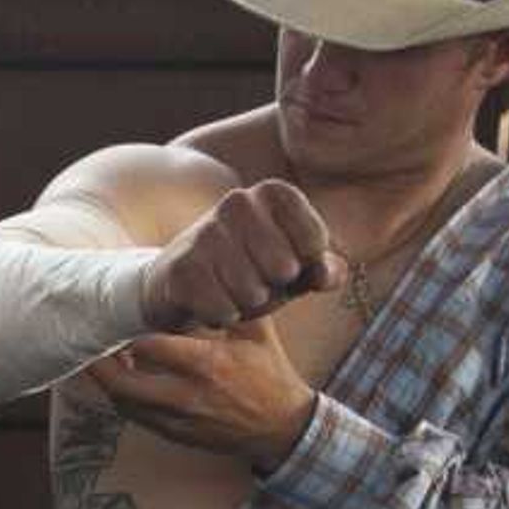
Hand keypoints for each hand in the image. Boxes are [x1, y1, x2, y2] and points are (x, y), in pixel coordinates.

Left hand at [84, 318, 323, 473]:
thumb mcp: (257, 331)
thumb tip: (207, 271)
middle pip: (123, 383)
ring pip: (124, 403)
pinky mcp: (176, 435)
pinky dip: (123, 397)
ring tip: (100, 358)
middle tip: (88, 342)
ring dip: (107, 381)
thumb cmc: (269, 372)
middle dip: (98, 364)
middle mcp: (188, 396)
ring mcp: (179, 420)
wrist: (282, 426)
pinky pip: (137, 417)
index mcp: (207, 364)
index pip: (149, 346)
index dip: (126, 333)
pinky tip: (120, 379)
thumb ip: (230, 302)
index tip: (116, 317)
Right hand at [147, 180, 350, 331]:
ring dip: (248, 305)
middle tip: (257, 283)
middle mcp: (238, 200)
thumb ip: (323, 269)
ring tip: (234, 293)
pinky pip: (222, 308)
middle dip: (276, 289)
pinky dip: (223, 315)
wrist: (184, 282)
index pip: (314, 242)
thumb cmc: (250, 269)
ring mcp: (205, 231)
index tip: (288, 265)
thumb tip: (327, 274)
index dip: (307, 267)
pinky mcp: (181, 265)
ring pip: (252, 291)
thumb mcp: (294, 267)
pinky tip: (212, 304)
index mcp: (273, 192)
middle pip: (284, 269)